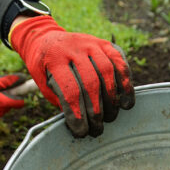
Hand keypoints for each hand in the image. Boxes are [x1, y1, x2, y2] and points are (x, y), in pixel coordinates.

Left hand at [9, 15, 134, 137]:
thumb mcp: (43, 84)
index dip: (77, 114)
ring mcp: (91, 43)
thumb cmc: (45, 68)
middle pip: (90, 82)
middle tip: (97, 129)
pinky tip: (125, 100)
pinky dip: (125, 82)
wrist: (45, 38)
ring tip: (111, 117)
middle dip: (96, 110)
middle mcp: (73, 48)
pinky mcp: (104, 43)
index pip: (69, 90)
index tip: (81, 132)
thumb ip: (60, 100)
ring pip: (107, 71)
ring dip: (112, 99)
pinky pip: (119, 61)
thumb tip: (80, 122)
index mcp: (54, 60)